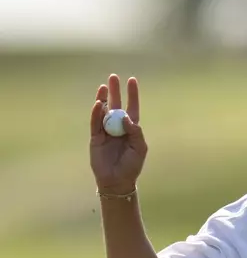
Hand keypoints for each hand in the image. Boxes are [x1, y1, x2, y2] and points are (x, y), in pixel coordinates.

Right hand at [90, 74, 146, 193]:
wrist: (118, 180)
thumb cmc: (132, 165)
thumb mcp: (140, 148)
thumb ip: (135, 132)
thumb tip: (126, 117)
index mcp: (131, 128)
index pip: (132, 107)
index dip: (132, 94)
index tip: (132, 80)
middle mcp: (118, 127)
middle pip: (116, 105)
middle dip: (115, 91)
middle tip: (113, 77)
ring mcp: (106, 131)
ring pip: (104, 112)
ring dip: (103, 99)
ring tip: (104, 87)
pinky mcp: (96, 138)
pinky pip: (95, 123)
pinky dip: (96, 113)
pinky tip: (98, 104)